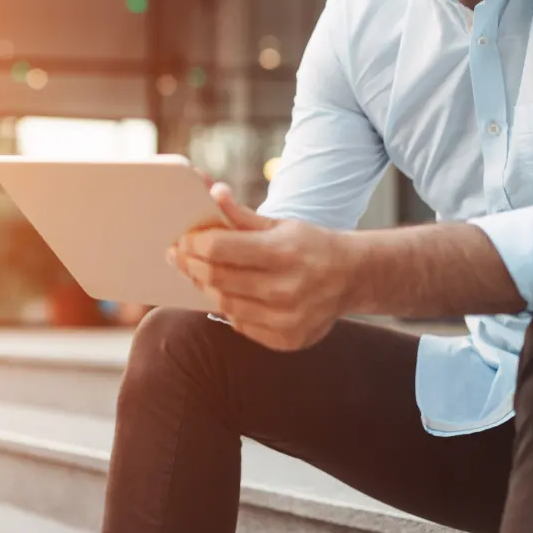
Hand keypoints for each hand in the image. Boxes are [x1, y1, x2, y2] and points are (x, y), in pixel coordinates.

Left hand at [166, 183, 356, 351]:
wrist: (354, 277)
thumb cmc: (312, 246)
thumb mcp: (281, 224)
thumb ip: (242, 215)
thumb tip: (212, 193)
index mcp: (284, 252)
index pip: (220, 248)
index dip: (194, 243)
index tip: (182, 239)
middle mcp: (287, 288)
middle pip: (217, 278)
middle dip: (191, 265)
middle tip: (178, 255)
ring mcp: (287, 318)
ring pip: (226, 304)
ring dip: (206, 287)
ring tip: (199, 274)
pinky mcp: (287, 339)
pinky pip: (242, 325)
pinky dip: (231, 308)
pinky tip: (229, 294)